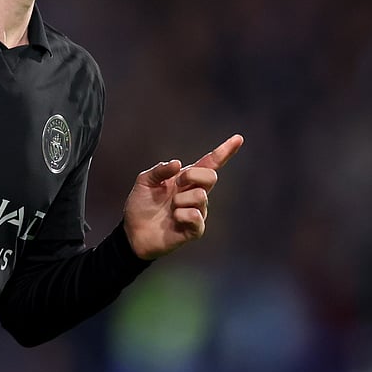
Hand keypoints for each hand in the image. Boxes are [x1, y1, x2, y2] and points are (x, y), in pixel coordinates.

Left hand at [123, 134, 242, 259]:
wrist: (133, 233)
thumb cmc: (140, 206)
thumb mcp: (145, 181)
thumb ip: (160, 170)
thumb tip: (178, 163)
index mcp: (185, 179)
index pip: (209, 163)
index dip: (224, 151)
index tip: (238, 138)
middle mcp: (195, 194)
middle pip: (210, 176)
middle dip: (193, 176)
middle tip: (177, 184)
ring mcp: (197, 211)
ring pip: (201, 196)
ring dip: (180, 200)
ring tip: (169, 209)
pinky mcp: (195, 229)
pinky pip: (196, 215)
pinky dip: (181, 215)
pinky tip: (174, 219)